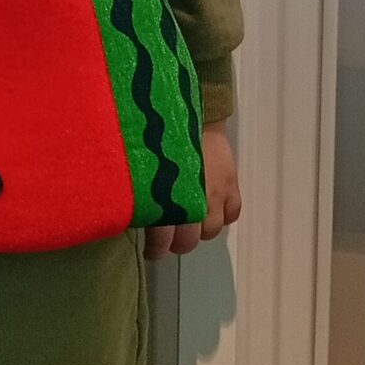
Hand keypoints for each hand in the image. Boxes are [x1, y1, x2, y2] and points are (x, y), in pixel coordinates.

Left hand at [144, 123, 240, 258]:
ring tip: (189, 223)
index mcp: (166, 198)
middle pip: (189, 240)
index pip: (163, 238)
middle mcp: (194, 201)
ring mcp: (216, 194)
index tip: (151, 253)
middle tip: (169, 240)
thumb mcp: (144, 167)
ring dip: (200, 230)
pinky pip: (232, 214)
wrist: (191, 110)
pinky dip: (223, 216)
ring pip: (212, 230)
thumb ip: (142, 192)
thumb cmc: (157, 137)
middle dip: (178, 244)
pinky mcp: (232, 184)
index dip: (157, 250)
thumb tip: (132, 213)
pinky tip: (212, 210)